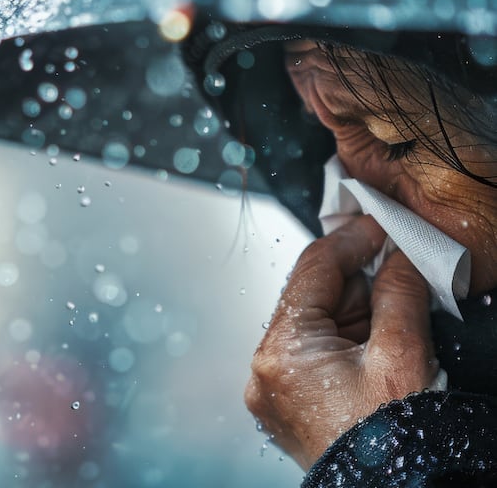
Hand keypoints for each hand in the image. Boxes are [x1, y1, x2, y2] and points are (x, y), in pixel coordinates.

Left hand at [244, 214, 438, 468]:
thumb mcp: (402, 355)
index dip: (348, 242)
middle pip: (309, 297)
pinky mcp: (285, 405)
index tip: (376, 226)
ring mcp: (270, 390)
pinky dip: (341, 339)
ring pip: (310, 325)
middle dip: (354, 281)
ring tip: (391, 315)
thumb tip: (396, 256)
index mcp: (282, 353)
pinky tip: (372, 341)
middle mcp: (264, 371)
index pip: (311, 272)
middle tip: (394, 266)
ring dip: (351, 311)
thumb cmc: (392, 440)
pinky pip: (309, 354)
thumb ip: (397, 294)